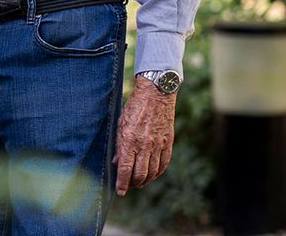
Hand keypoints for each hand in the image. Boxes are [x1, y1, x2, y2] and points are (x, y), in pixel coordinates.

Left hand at [114, 76, 176, 195]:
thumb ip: (119, 145)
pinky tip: (152, 174)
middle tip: (128, 185)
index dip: (122, 183)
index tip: (120, 191)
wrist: (156, 94)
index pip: (125, 169)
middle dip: (133, 184)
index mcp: (130, 140)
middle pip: (140, 174)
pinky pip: (163, 164)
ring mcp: (158, 145)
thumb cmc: (135, 107)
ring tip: (139, 182)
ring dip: (145, 180)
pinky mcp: (168, 142)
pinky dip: (157, 172)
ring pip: (152, 172)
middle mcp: (144, 145)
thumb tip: (117, 163)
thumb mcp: (120, 124)